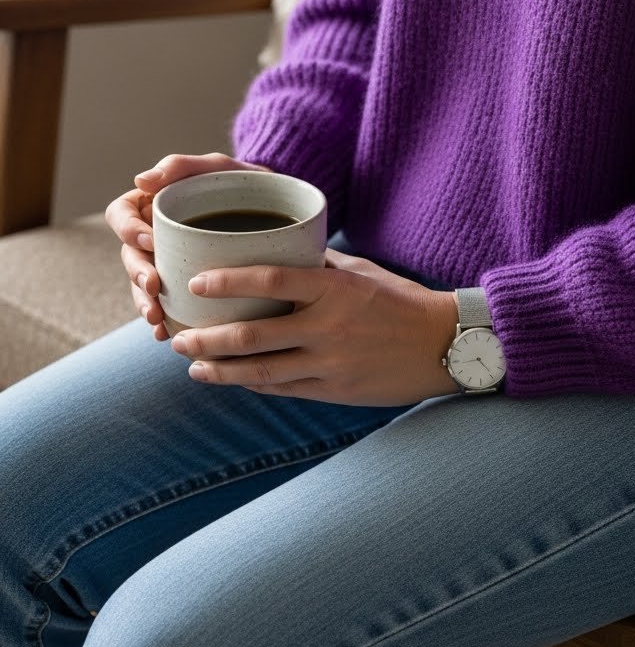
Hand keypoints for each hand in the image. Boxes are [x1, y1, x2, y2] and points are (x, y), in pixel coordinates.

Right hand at [104, 152, 273, 341]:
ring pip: (144, 286)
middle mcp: (154, 237)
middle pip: (130, 257)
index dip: (128, 230)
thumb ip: (182, 166)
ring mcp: (169, 265)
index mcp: (152, 205)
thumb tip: (140, 181)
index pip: (121, 215)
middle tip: (154, 289)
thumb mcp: (218, 168)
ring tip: (158, 319)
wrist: (281, 213)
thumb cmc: (245, 183)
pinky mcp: (187, 288)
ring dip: (145, 303)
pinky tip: (169, 332)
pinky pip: (168, 307)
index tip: (150, 242)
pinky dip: (165, 321)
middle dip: (137, 276)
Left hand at [169, 246, 460, 404]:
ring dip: (220, 371)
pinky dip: (253, 385)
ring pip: (261, 372)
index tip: (195, 283)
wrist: (445, 345)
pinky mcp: (336, 391)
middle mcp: (329, 326)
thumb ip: (316, 268)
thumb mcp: (359, 272)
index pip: (269, 280)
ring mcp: (331, 363)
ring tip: (192, 365)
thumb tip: (270, 255)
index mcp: (334, 288)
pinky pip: (284, 389)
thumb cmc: (399, 300)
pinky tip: (231, 380)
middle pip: (253, 335)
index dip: (227, 282)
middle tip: (178, 337)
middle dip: (207, 339)